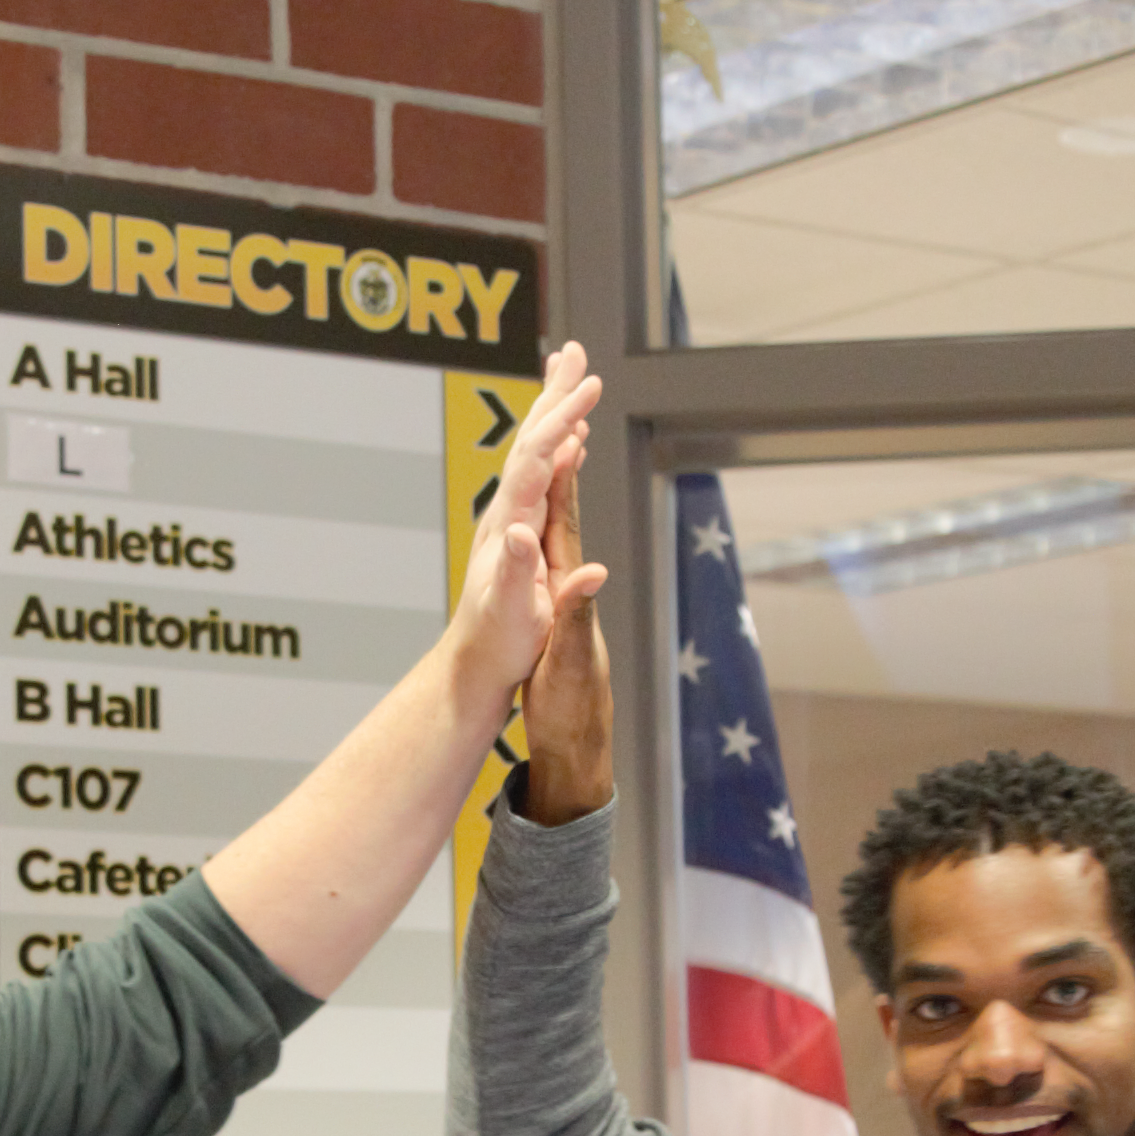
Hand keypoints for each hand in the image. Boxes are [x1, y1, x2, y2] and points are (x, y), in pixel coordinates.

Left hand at [446, 343, 607, 711]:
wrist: (476, 662)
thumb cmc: (496, 642)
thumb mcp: (512, 611)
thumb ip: (519, 571)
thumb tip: (520, 532)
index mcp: (510, 525)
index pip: (536, 459)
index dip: (561, 421)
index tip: (590, 390)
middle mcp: (508, 513)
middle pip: (532, 441)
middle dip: (554, 396)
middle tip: (575, 352)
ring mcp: (514, 519)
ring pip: (536, 453)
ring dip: (555, 413)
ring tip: (574, 378)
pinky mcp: (522, 531)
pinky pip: (544, 477)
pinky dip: (560, 449)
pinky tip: (573, 440)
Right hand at [514, 411, 613, 824]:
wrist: (576, 743)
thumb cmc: (572, 706)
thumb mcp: (571, 661)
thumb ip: (578, 616)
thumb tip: (591, 572)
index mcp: (570, 583)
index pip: (565, 513)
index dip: (564, 467)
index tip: (564, 416)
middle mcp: (570, 577)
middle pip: (566, 499)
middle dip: (565, 445)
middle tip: (568, 392)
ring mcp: (562, 588)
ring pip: (557, 515)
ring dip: (558, 468)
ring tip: (560, 423)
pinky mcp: (552, 604)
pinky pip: (548, 542)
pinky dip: (546, 509)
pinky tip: (543, 498)